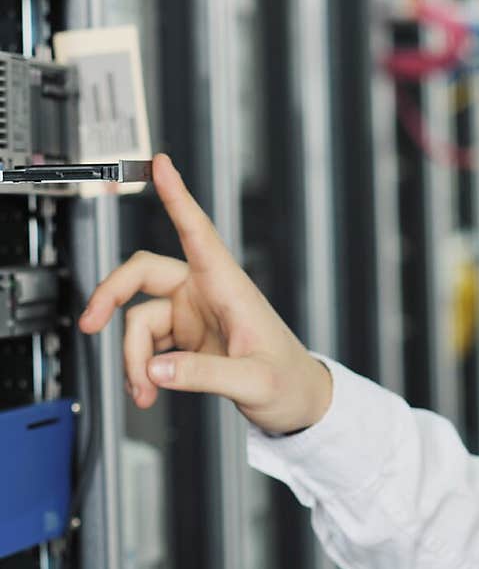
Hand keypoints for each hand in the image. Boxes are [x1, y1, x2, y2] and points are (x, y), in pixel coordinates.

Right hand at [77, 152, 331, 434]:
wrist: (298, 402)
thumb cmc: (289, 382)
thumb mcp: (253, 382)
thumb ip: (203, 375)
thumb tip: (155, 369)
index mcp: (229, 287)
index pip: (198, 232)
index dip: (177, 197)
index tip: (161, 165)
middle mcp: (205, 293)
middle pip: (142, 273)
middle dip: (111, 296)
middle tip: (91, 323)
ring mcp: (193, 315)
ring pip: (139, 320)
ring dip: (134, 358)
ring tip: (144, 391)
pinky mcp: (186, 339)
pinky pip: (147, 345)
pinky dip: (141, 368)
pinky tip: (147, 387)